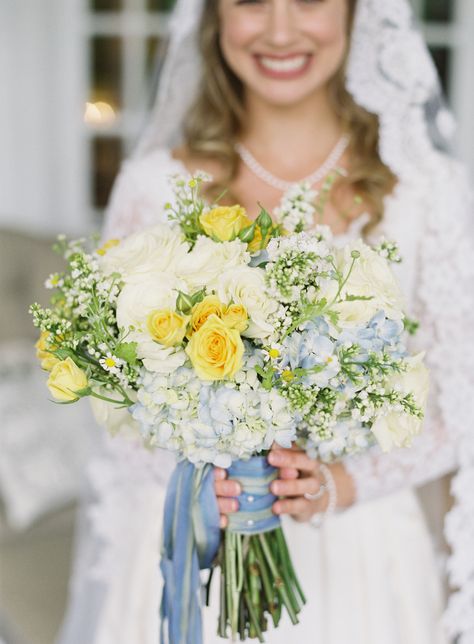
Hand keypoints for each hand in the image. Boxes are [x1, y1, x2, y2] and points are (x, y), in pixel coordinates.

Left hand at [214, 446, 354, 526]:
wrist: (322, 496)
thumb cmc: (294, 475)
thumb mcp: (289, 462)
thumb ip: (276, 451)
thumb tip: (256, 434)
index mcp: (304, 456)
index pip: (298, 447)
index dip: (286, 447)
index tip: (271, 447)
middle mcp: (312, 471)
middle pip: (305, 464)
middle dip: (289, 462)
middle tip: (273, 462)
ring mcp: (313, 491)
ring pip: (304, 487)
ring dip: (289, 487)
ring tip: (273, 488)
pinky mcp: (309, 509)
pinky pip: (300, 508)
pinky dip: (288, 508)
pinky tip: (275, 508)